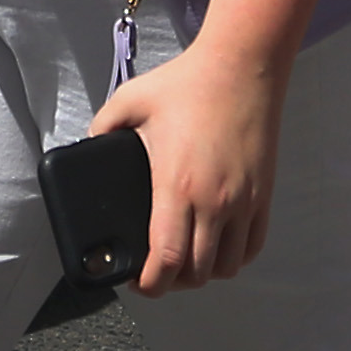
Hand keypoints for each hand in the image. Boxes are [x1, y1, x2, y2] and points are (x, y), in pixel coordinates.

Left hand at [83, 38, 285, 292]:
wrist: (242, 66)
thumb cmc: (188, 83)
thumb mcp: (130, 100)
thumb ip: (101, 128)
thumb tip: (87, 148)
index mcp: (176, 185)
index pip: (167, 259)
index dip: (150, 284)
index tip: (136, 283)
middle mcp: (214, 201)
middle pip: (197, 273)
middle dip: (172, 282)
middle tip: (155, 272)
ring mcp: (243, 201)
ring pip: (226, 266)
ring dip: (204, 273)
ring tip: (186, 262)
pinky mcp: (263, 194)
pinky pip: (252, 246)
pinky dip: (234, 258)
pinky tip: (217, 247)